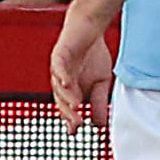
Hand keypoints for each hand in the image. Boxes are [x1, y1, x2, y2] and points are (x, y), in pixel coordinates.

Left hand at [49, 7, 114, 132]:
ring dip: (66, 97)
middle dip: (68, 113)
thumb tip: (100, 125)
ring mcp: (58, 69)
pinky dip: (62, 75)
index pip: (67, 108)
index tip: (77, 131)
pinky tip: (67, 83)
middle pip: (61, 100)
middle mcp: (61, 82)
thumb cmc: (93, 55)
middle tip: (77, 123)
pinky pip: (58, 67)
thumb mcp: (102, 83)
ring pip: (58, 86)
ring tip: (77, 106)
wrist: (90, 29)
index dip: (71, 119)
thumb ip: (99, 102)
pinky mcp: (59, 55)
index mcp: (69, 90)